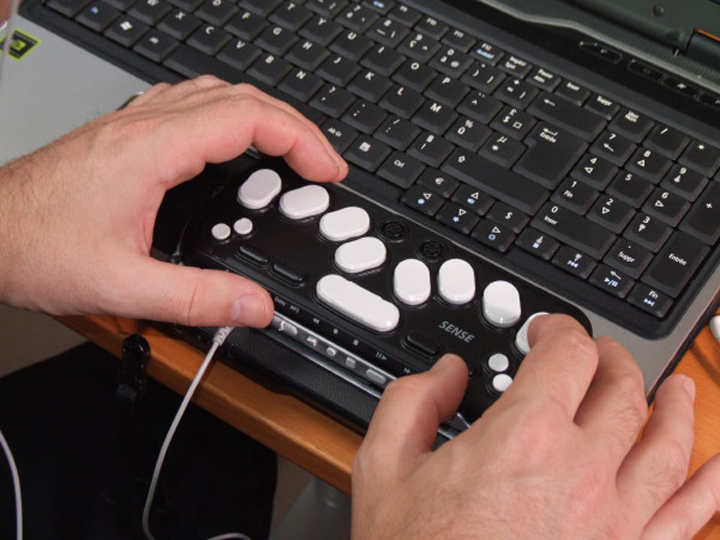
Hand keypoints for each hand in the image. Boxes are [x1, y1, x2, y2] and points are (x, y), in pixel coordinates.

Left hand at [0, 77, 346, 326]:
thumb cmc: (31, 246)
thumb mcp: (122, 285)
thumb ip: (197, 299)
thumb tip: (254, 306)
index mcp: (154, 151)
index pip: (248, 119)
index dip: (301, 140)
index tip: (326, 171)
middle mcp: (145, 126)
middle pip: (241, 97)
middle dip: (295, 127)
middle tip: (320, 165)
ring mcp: (133, 125)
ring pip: (216, 95)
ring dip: (263, 117)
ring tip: (289, 152)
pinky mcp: (124, 135)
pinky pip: (190, 107)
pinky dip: (229, 119)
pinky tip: (231, 147)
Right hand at [352, 314, 719, 539]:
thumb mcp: (384, 469)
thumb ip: (411, 402)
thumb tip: (446, 373)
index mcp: (523, 438)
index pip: (569, 355)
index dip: (560, 329)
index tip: (548, 331)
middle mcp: (581, 472)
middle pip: (622, 390)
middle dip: (611, 360)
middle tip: (601, 355)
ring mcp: (614, 518)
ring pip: (668, 443)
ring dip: (675, 407)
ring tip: (677, 388)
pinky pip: (688, 515)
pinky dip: (710, 487)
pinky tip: (717, 468)